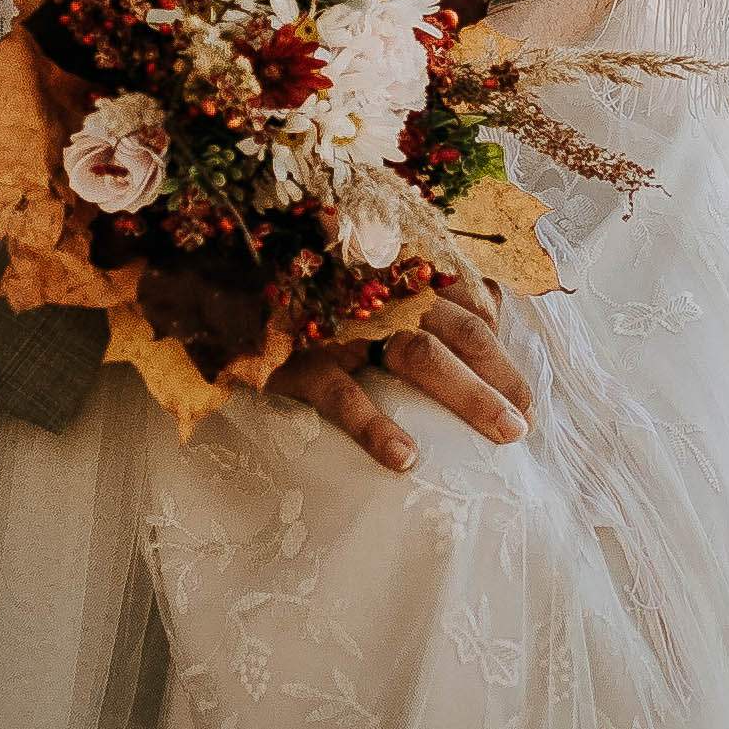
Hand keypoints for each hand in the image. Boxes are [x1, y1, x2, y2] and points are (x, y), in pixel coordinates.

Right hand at [285, 284, 531, 472]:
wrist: (200, 272)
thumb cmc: (282, 276)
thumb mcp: (346, 269)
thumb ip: (405, 282)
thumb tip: (479, 307)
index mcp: (394, 269)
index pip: (466, 304)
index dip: (500, 348)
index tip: (524, 394)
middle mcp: (378, 289)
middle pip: (459, 331)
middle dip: (501, 377)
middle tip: (528, 424)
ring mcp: (340, 321)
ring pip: (420, 354)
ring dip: (468, 396)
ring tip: (502, 434)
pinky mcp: (297, 355)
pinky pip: (342, 393)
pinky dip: (375, 426)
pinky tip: (405, 459)